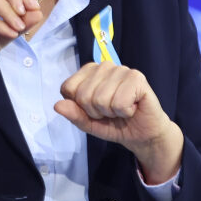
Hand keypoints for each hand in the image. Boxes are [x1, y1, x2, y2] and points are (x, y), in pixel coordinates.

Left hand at [54, 62, 183, 183]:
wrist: (143, 134)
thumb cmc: (115, 124)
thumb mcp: (88, 123)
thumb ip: (73, 114)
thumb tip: (57, 105)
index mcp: (88, 72)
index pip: (68, 88)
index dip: (80, 107)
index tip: (95, 110)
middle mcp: (104, 66)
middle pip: (83, 95)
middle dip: (96, 112)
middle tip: (111, 112)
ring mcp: (120, 69)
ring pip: (101, 99)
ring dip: (112, 112)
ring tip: (122, 110)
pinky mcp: (137, 77)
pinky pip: (119, 102)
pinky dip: (125, 112)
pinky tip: (132, 108)